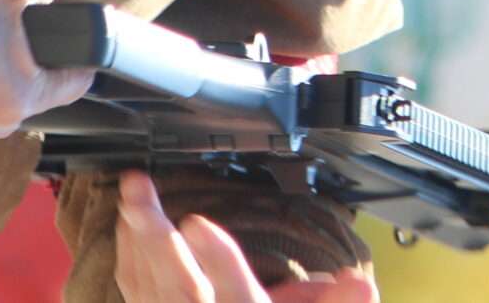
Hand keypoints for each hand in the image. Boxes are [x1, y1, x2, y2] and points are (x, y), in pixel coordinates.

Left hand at [115, 171, 378, 302]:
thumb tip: (361, 284)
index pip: (237, 294)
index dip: (219, 260)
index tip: (198, 224)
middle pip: (179, 287)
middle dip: (157, 239)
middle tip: (139, 196)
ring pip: (149, 289)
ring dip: (137, 241)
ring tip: (131, 197)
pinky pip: (136, 294)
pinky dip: (129, 259)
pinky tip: (127, 229)